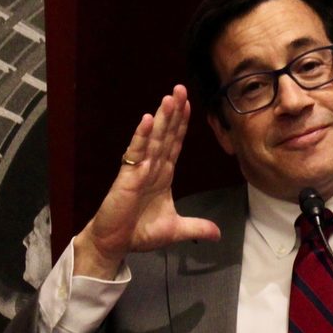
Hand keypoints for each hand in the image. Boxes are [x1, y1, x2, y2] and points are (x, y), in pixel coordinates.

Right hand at [75, 84, 221, 278]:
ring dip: (161, 118)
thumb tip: (218, 234)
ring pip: (153, 139)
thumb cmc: (139, 232)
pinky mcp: (127, 177)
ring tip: (168, 98)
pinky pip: (135, 153)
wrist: (115, 244)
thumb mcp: (175, 229)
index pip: (175, 143)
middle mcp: (152, 167)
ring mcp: (139, 169)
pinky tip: (147, 120)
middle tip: (180, 88)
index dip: (182, 124)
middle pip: (165, 134)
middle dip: (173, 112)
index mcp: (163, 174)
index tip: (189, 104)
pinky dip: (141, 136)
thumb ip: (197, 227)